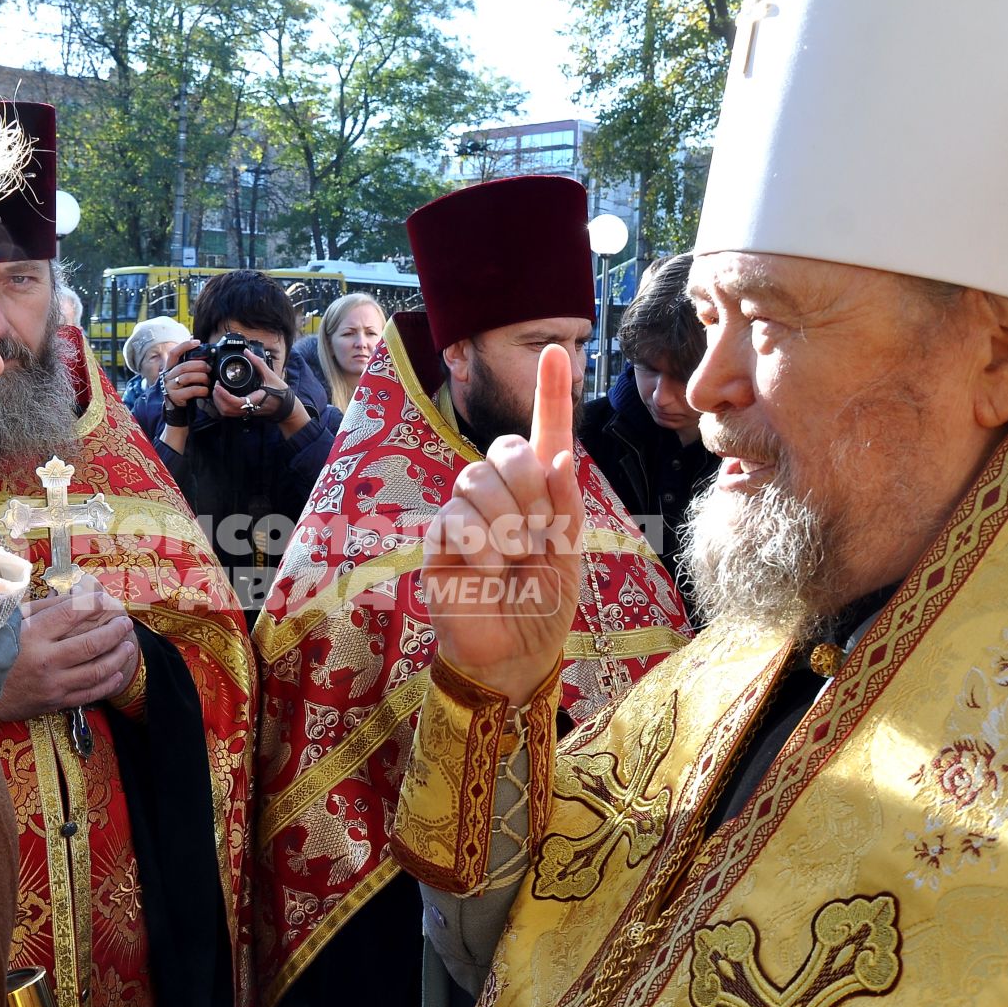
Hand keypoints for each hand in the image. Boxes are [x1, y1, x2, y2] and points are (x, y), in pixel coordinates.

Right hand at [0, 580, 139, 721]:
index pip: (70, 614)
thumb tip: (74, 596)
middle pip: (91, 644)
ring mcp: (52, 684)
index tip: (104, 599)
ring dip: (118, 657)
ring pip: (96, 670)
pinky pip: (89, 693)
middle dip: (114, 632)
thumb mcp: (13, 623)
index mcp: (32, 635)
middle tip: (125, 623)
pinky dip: (108, 683)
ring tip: (128, 645)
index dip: (91, 604)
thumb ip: (43, 609)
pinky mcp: (56, 702)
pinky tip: (118, 673)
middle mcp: (45, 660)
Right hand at [160, 345, 210, 426]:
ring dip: (202, 378)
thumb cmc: (183, 390)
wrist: (176, 410)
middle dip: (200, 365)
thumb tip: (205, 354)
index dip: (185, 346)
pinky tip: (206, 391)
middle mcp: (167, 376)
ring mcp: (170, 387)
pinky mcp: (176, 397)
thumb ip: (190, 366)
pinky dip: (201, 389)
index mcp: (169, 368)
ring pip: (188, 377)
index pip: (174, 353)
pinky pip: (191, 390)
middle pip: (184, 366)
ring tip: (208, 381)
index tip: (197, 342)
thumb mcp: (183, 376)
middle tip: (209, 368)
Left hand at [219, 350, 304, 433]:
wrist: (286, 407)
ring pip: (226, 413)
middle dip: (217, 398)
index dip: (223, 395)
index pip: (234, 402)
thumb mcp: (270, 376)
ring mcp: (246, 412)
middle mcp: (249, 408)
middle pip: (226, 410)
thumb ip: (258, 363)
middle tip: (216, 386)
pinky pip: (230, 412)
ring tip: (217, 390)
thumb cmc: (281, 393)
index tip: (218, 385)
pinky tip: (222, 395)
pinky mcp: (245, 412)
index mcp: (254, 400)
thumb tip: (247, 351)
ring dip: (219, 402)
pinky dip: (223, 405)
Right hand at [423, 343, 582, 703]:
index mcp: (539, 494)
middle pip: (506, 449)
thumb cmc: (543, 608)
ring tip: (512, 563)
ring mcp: (465, 515)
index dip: (550, 392)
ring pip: (476, 481)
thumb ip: (566, 507)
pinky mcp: (437, 542)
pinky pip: (454, 519)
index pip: (544, 433)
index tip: (553, 349)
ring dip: (505, 525)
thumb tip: (559, 457)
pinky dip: (480, 550)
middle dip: (528, 491)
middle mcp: (500, 495)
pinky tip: (487, 575)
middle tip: (536, 538)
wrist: (514, 656)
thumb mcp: (570, 558)